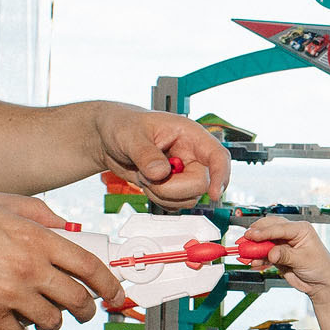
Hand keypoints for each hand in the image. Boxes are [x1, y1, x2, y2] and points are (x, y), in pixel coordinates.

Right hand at [0, 194, 126, 329]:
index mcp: (36, 239)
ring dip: (52, 321)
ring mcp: (10, 295)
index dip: (109, 284)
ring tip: (42, 314)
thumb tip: (64, 225)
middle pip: (76, 300)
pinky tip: (12, 325)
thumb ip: (38, 211)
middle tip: (82, 311)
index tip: (115, 294)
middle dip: (85, 310)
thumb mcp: (0, 202)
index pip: (88, 266)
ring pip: (51, 322)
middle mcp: (28, 268)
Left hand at [94, 104, 229, 206]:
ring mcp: (183, 173)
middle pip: (200, 184)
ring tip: (144, 175)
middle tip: (148, 176)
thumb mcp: (130, 136)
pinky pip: (175, 204)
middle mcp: (191, 155)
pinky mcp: (173, 186)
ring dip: (162, 194)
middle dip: (171, 188)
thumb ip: (146, 154)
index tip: (213, 194)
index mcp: (189, 135)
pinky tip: (147, 183)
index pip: (218, 156)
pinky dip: (158, 200)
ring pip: (188, 198)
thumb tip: (161, 173)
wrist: (109, 139)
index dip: (220, 175)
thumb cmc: (122, 125)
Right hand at [246, 216, 329, 300]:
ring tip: (246, 254)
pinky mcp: (279, 255)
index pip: (279, 227)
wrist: (321, 284)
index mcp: (301, 229)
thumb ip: (285, 255)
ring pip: (264, 241)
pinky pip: (265, 253)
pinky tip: (253, 262)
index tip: (251, 235)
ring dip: (255, 248)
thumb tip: (271, 252)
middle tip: (244, 240)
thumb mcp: (303, 260)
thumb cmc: (320, 268)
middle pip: (269, 228)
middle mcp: (291, 234)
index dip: (264, 231)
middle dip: (256, 234)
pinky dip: (258, 258)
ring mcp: (284, 244)